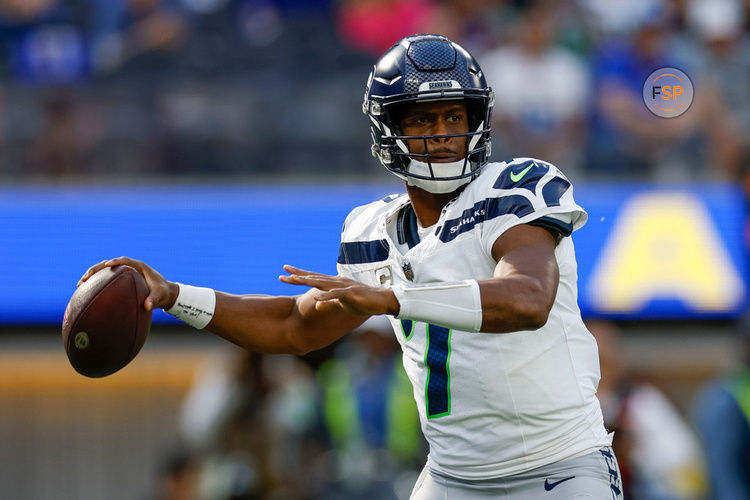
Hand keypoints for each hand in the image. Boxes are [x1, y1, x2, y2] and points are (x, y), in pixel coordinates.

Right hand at [77, 257, 177, 310]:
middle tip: (85, 278)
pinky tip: (86, 293)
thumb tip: (147, 306)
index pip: (125, 261)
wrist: (164, 293)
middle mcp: (129, 267)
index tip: (107, 265)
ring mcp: (123, 273)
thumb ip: (154, 300)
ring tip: (80, 285)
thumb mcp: (160, 296)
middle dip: (96, 269)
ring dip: (92, 276)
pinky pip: (105, 279)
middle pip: (109, 264)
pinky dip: (96, 284)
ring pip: (104, 271)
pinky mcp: (119, 280)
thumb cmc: (163, 293)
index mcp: (139, 267)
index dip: (115, 261)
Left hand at [279, 265, 399, 315]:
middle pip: (313, 278)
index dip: (299, 276)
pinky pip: (336, 294)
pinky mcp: (351, 293)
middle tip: (282, 274)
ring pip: (322, 283)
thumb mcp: (343, 304)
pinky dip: (326, 296)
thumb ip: (329, 303)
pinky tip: (316, 297)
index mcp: (334, 284)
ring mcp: (343, 286)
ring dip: (307, 281)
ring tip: (293, 280)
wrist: (382, 300)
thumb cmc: (363, 302)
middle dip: (297, 276)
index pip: (313, 278)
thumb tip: (316, 304)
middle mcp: (336, 282)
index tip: (285, 274)